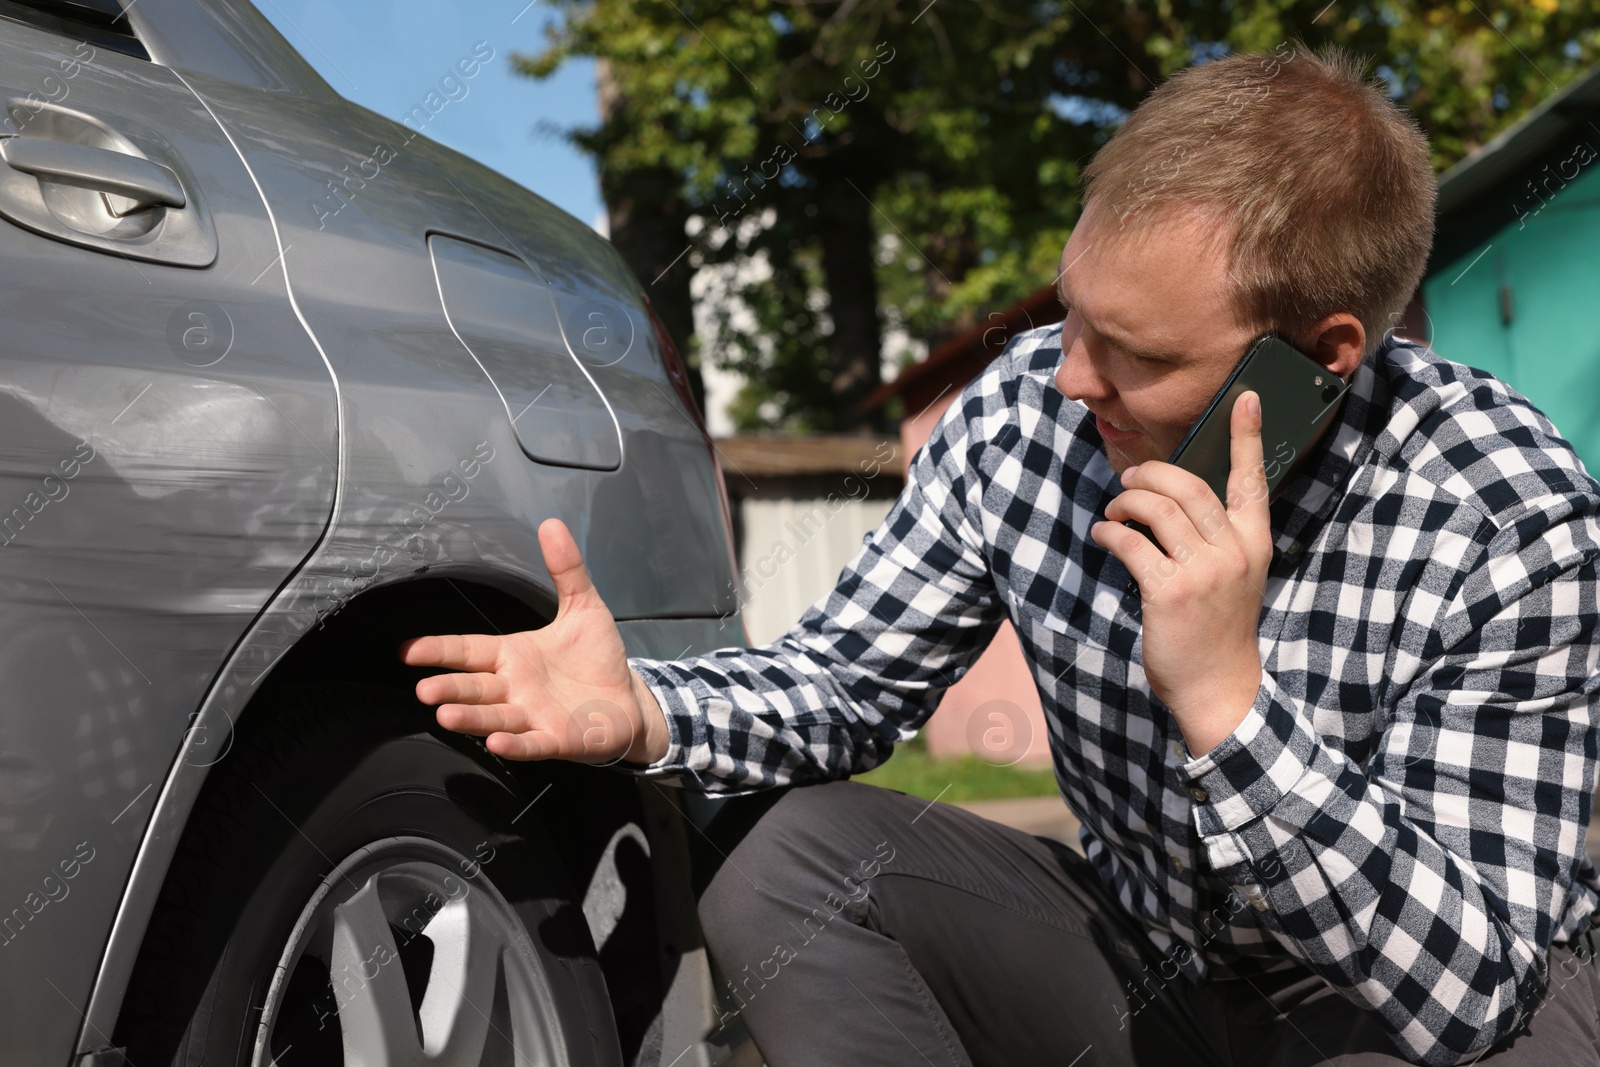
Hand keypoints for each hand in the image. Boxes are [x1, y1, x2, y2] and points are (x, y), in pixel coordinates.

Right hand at [399, 518, 669, 764]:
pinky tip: (497, 742)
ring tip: (445, 715)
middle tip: (423, 690)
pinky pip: (532, 743)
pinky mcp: (556, 740)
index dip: (439, 650)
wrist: (628, 702)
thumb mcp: (584, 607)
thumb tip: (550, 523)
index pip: (469, 650)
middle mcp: (515, 688)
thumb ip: (566, 569)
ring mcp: (532, 716)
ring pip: (495, 716)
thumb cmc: (597, 658)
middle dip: (450, 688)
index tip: (406, 650)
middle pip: (475, 687)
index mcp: (514, 655)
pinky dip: (515, 743)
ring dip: (472, 717)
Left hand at [1090, 391, 1272, 755]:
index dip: (1247, 437)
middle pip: (1188, 486)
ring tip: (1115, 511)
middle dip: (1151, 474)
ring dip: (1126, 502)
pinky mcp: (1169, 592)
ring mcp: (1203, 572)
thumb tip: (1168, 499)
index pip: (1253, 481)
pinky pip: (1131, 543)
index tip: (1246, 398)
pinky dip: (1110, 532)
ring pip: (1157, 509)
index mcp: (1254, 544)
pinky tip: (1103, 535)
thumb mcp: (1233, 578)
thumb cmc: (1218, 630)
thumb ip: (1214, 539)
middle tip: (1130, 481)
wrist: (1219, 688)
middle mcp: (1234, 552)